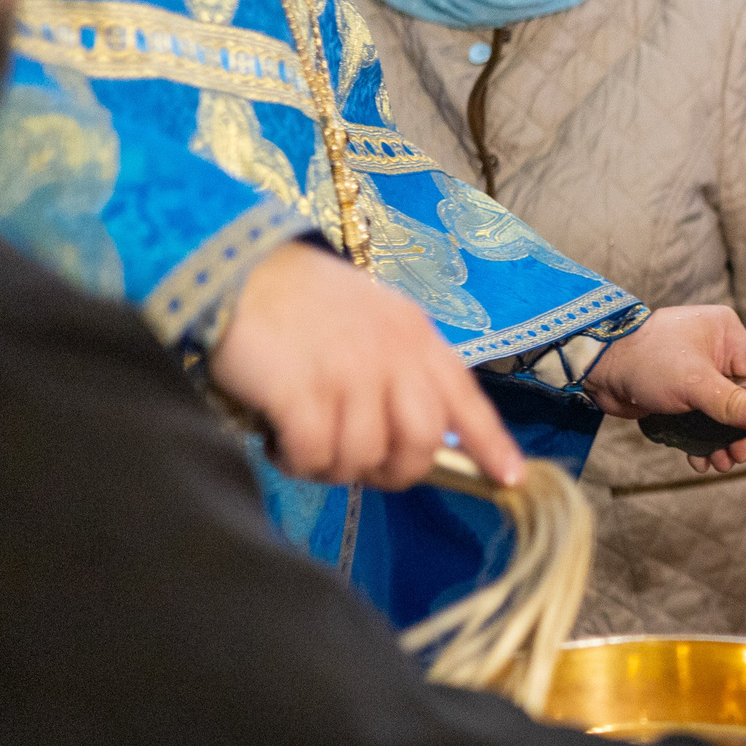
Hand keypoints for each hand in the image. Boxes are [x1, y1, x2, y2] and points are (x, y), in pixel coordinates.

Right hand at [207, 240, 520, 488]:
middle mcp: (393, 354)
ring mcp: (348, 373)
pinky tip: (279, 441)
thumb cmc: (302, 302)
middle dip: (394, 471)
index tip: (509, 478)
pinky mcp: (301, 392)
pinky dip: (297, 461)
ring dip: (333, 466)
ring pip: (364, 457)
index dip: (490, 444)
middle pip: (421, 443)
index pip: (466, 399)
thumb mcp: (373, 320)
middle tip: (360, 465)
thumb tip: (417, 438)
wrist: (236, 267)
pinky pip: (315, 455)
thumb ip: (400, 369)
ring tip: (306, 442)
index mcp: (416, 337)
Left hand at [582, 304, 745, 470]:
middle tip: (740, 455)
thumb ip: (733, 402)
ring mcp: (698, 374)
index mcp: (726, 334)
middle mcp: (716, 351)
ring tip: (721, 462)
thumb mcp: (694, 383)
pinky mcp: (681, 395)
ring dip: (725, 442)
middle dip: (743, 432)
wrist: (597, 369)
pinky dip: (704, 441)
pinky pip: (703, 421)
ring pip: (724, 414)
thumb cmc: (645, 360)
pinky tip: (702, 460)